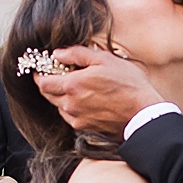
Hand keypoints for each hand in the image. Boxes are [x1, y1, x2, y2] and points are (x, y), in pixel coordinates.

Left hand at [34, 47, 164, 135]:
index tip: (42, 70)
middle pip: (48, 95)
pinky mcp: (85, 128)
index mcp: (72, 85)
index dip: (40, 75)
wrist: (142, 113)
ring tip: (77, 88)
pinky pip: (71, 117)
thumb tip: (58, 53)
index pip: (43, 83)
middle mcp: (70, 104)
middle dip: (49, 85)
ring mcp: (77, 118)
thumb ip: (77, 54)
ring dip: (62, 97)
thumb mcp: (104, 60)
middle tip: (58, 76)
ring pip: (60, 107)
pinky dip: (72, 108)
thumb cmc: (128, 85)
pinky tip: (86, 101)